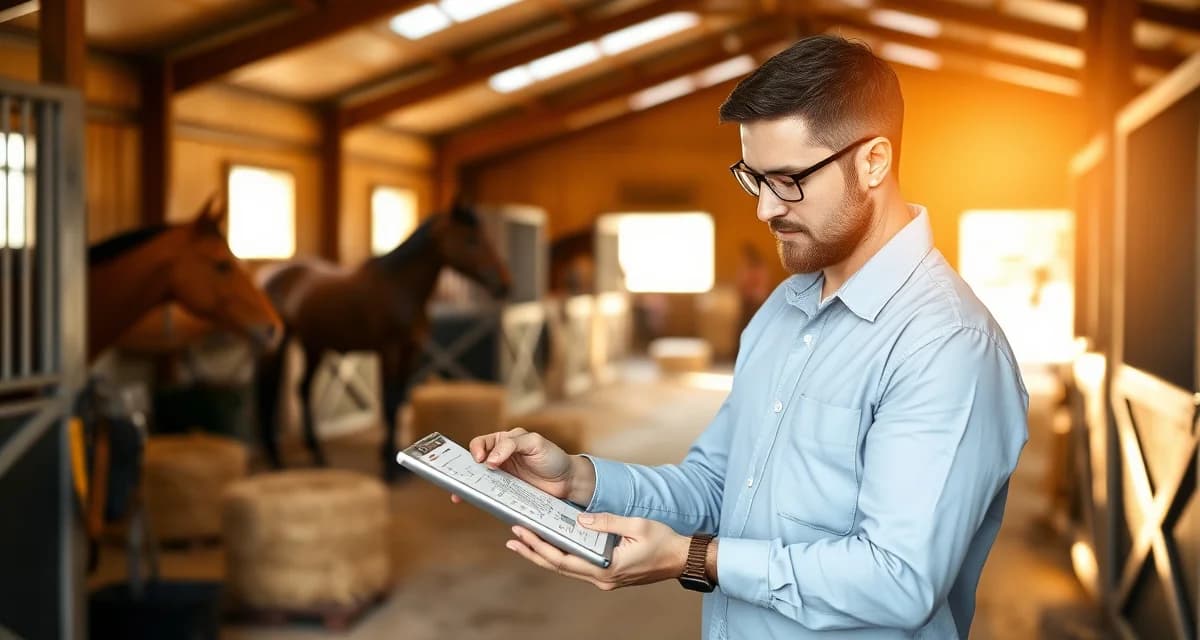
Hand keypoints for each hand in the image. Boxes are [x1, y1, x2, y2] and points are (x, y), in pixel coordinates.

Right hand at [450, 428, 588, 502]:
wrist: (568, 482)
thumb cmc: (553, 457)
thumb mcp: (535, 443)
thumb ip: (512, 445)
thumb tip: (491, 459)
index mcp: (505, 441)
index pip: (482, 442)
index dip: (477, 449)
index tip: (481, 460)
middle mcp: (501, 458)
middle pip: (475, 462)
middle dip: (465, 469)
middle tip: (459, 478)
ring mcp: (502, 476)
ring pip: (479, 479)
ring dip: (468, 485)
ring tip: (459, 493)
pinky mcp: (506, 492)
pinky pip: (489, 493)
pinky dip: (479, 496)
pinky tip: (472, 501)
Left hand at [506, 512, 689, 590]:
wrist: (681, 559)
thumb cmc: (663, 542)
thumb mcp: (636, 525)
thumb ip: (606, 521)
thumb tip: (580, 520)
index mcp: (605, 568)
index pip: (563, 560)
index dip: (539, 547)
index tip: (522, 533)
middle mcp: (601, 579)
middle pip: (559, 567)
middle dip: (534, 552)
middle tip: (513, 538)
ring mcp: (604, 579)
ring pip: (566, 569)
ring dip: (544, 555)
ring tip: (524, 543)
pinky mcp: (607, 575)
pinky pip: (578, 567)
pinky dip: (561, 556)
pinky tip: (551, 546)